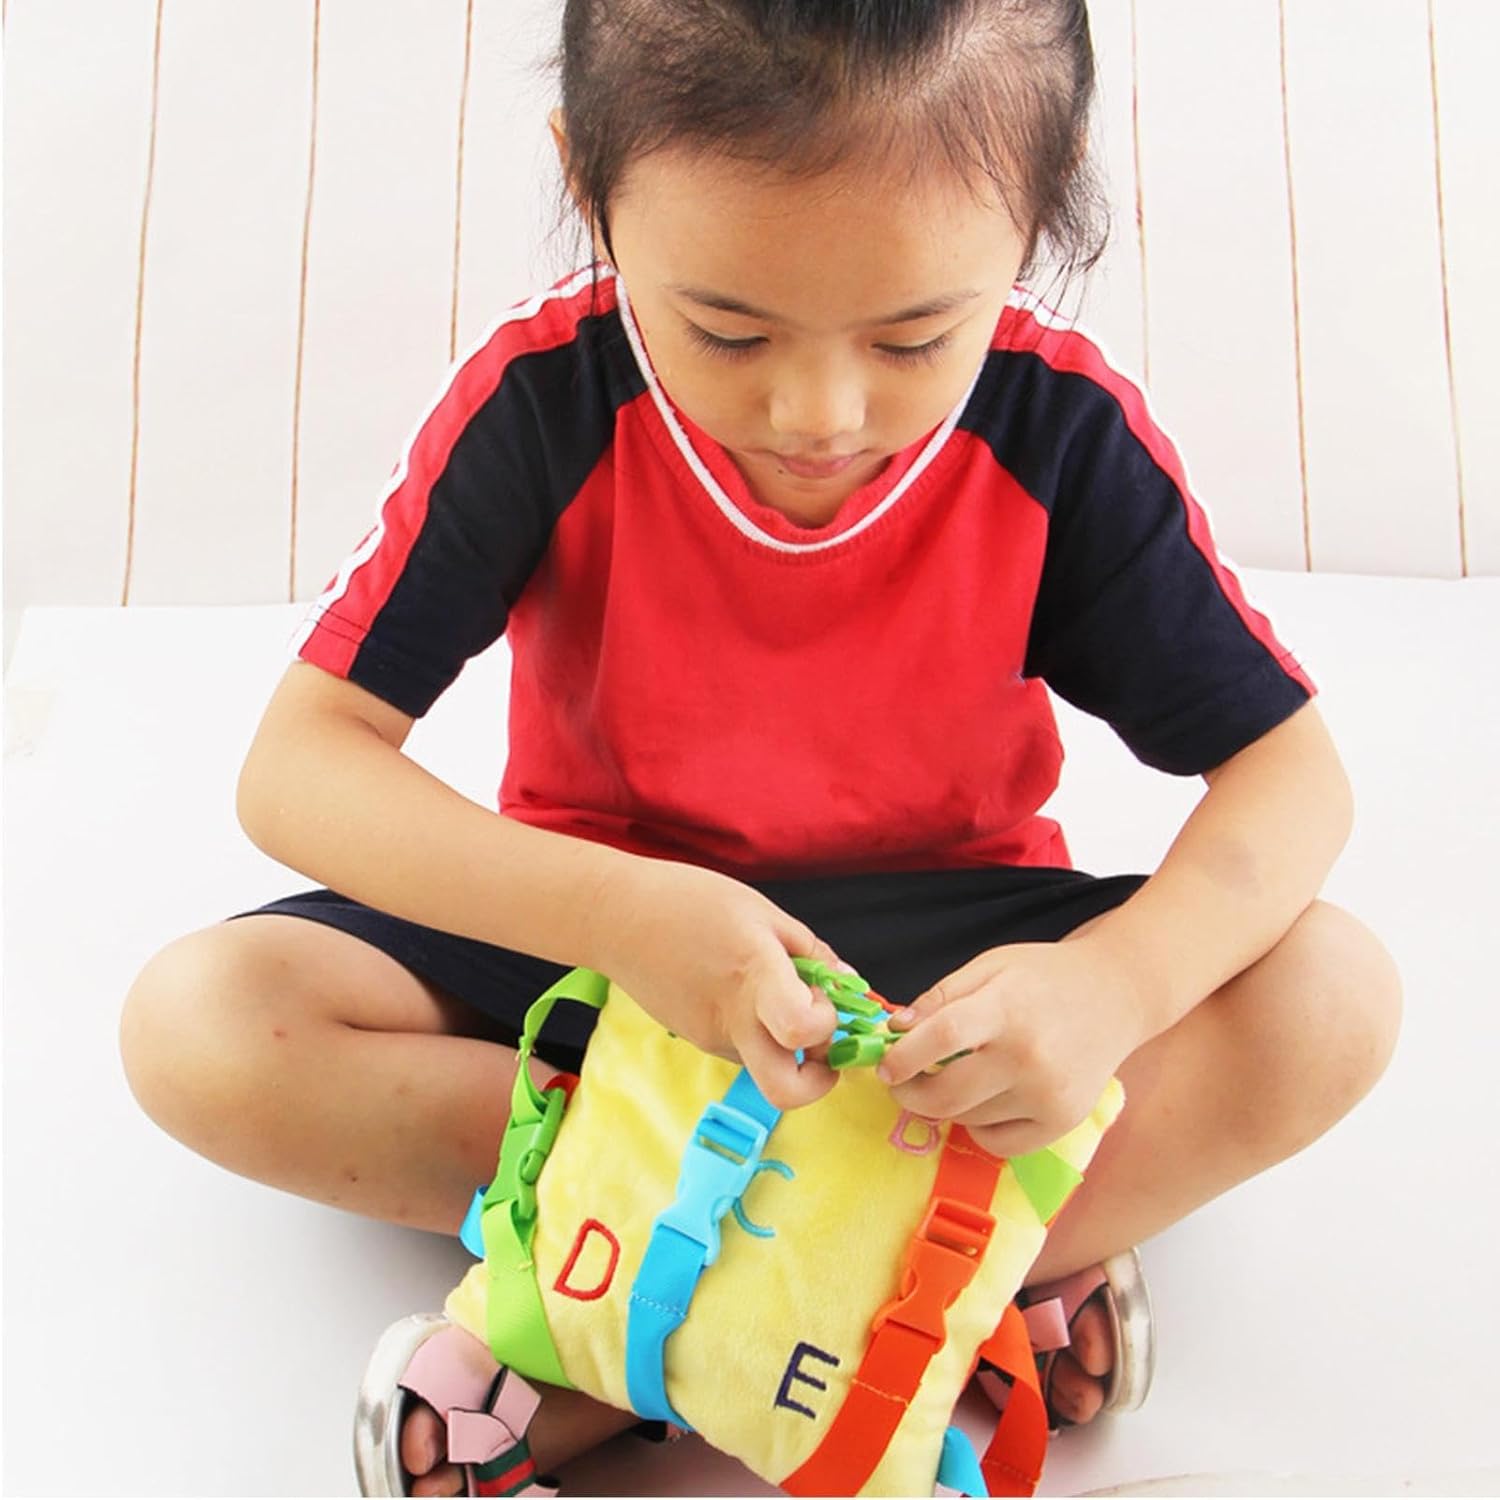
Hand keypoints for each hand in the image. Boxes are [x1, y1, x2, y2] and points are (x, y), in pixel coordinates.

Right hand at [592, 858, 842, 1110]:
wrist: (614, 918)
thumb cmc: (688, 900)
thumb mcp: (761, 910)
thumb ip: (810, 950)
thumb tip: (848, 984)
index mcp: (755, 975)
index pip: (801, 1029)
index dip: (828, 1026)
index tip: (825, 1002)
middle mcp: (734, 1019)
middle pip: (785, 1092)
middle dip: (818, 1081)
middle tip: (822, 1045)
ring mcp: (711, 1036)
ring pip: (765, 1062)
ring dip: (783, 1041)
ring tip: (770, 989)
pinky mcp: (695, 1039)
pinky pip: (741, 1045)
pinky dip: (754, 1026)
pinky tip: (736, 986)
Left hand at [875, 936, 1149, 1155]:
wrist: (1118, 995)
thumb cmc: (1045, 977)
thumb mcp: (990, 966)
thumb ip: (941, 997)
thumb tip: (895, 1030)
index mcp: (1007, 1008)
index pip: (943, 1036)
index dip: (903, 1056)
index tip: (884, 1066)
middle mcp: (1029, 1056)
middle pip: (948, 1094)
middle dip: (910, 1095)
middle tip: (901, 1084)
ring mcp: (1048, 1094)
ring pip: (969, 1119)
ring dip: (947, 1105)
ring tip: (954, 1079)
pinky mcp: (1062, 1121)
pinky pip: (999, 1143)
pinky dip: (979, 1128)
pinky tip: (984, 1101)